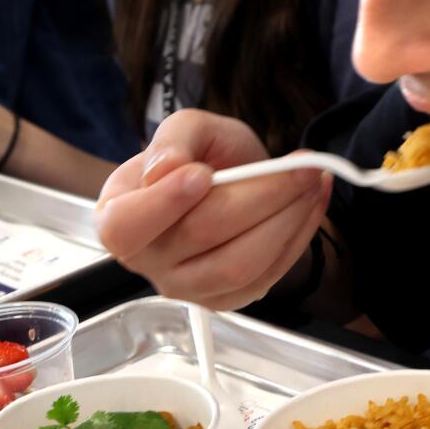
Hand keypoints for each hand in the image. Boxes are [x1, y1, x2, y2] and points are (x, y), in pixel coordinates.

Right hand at [94, 110, 329, 308]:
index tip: (202, 174)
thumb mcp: (188, 128)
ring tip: (312, 180)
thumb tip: (165, 169)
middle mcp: (144, 261)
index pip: (127, 226)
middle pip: (200, 236)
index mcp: (117, 217)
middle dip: (260, 196)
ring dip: (288, 220)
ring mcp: (184, 288)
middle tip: (302, 165)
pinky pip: (264, 278)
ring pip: (238, 265)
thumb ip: (174, 138)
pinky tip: (311, 204)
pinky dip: (297, 239)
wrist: (231, 186)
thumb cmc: (200, 158)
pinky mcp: (223, 300)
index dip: (164, 203)